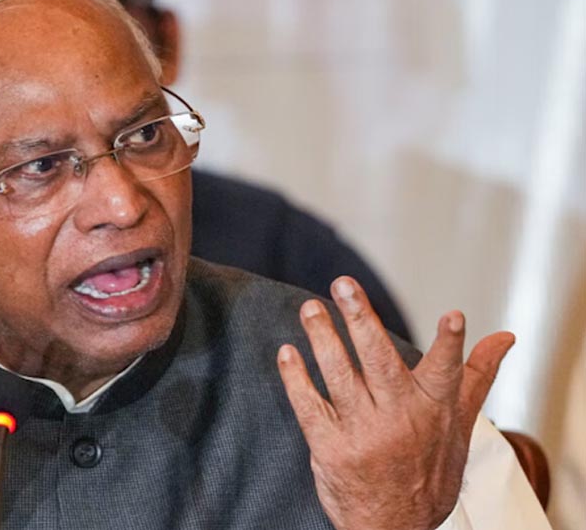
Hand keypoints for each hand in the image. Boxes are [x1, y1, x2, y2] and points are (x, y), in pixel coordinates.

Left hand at [277, 277, 513, 529]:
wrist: (394, 526)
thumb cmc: (428, 469)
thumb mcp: (460, 426)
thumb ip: (475, 376)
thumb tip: (504, 337)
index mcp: (433, 409)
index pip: (445, 371)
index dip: (451, 345)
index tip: (453, 317)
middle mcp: (399, 418)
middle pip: (379, 361)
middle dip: (361, 320)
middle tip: (343, 285)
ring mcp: (363, 433)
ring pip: (339, 376)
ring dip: (322, 339)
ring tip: (310, 308)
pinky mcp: (330, 448)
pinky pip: (310, 407)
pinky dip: (296, 379)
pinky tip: (287, 353)